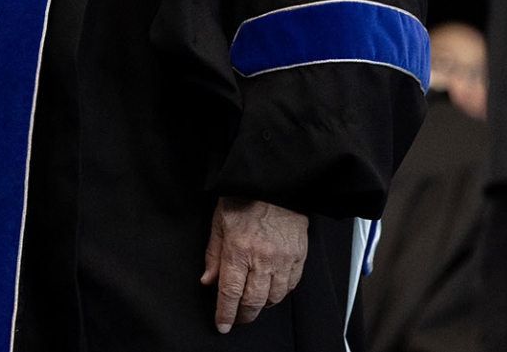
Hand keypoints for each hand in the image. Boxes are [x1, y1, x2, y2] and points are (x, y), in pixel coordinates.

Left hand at [201, 197, 307, 333]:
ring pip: (273, 297)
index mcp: (238, 248)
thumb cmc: (245, 197)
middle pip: (253, 301)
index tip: (222, 325)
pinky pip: (290, 286)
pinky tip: (271, 291)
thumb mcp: (219, 221)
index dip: (225, 313)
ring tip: (253, 304)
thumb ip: (213, 253)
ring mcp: (283, 259)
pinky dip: (280, 294)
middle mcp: (262, 258)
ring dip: (261, 306)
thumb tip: (208, 280)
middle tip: (236, 318)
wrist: (275, 182)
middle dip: (243, 315)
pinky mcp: (299, 257)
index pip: (229, 292)